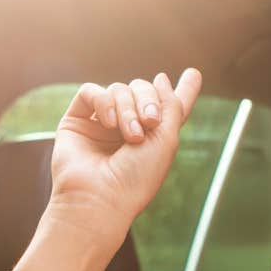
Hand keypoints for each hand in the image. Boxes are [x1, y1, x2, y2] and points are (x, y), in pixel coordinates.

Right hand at [47, 69, 202, 242]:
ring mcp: (100, 124)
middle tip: (150, 122)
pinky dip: (104, 102)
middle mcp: (126, 128)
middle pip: (142, 90)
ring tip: (129, 135)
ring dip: (128, 109)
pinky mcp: (77, 121)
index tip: (194, 74)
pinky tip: (109, 123)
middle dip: (149, 100)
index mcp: (152, 137)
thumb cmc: (137, 177)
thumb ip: (171, 105)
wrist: (101, 197)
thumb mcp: (167, 140)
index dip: (183, 91)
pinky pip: (91, 92)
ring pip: (118, 90)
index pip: (167, 108)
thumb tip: (161, 77)